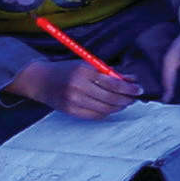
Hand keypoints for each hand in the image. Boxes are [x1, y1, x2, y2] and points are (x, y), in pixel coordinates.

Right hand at [15, 54, 133, 118]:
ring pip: (105, 109)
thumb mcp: (87, 64)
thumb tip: (131, 79)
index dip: (128, 88)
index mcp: (83, 71)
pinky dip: (107, 112)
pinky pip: (95, 116)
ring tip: (124, 102)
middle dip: (126, 99)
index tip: (138, 89)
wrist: (41, 80)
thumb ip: (109, 72)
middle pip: (111, 98)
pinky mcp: (71, 111)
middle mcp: (78, 86)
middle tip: (134, 97)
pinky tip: (111, 107)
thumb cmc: (67, 70)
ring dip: (118, 107)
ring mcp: (74, 101)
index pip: (113, 83)